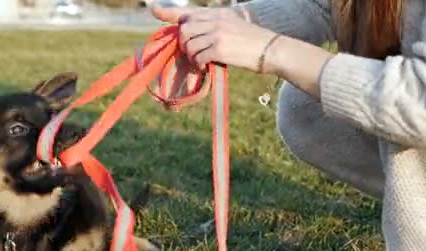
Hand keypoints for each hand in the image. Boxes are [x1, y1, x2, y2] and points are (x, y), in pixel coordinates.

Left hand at [151, 6, 281, 72]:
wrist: (272, 50)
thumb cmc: (253, 43)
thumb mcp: (234, 26)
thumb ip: (214, 27)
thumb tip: (193, 38)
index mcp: (218, 14)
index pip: (188, 12)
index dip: (168, 12)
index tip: (153, 10)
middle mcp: (216, 20)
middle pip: (184, 30)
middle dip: (183, 44)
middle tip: (192, 53)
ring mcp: (217, 34)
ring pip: (189, 44)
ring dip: (191, 56)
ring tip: (201, 61)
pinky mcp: (220, 49)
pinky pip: (198, 57)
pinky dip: (198, 64)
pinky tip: (205, 66)